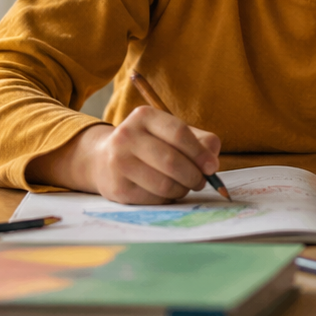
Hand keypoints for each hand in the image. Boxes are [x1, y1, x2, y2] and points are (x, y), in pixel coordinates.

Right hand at [31, 106, 221, 203]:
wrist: (103, 159)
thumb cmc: (149, 145)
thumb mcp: (170, 132)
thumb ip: (199, 140)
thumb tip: (212, 161)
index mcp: (144, 116)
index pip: (179, 133)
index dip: (200, 153)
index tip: (212, 167)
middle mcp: (127, 136)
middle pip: (172, 161)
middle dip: (194, 175)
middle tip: (201, 181)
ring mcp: (119, 163)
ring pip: (164, 184)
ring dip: (183, 189)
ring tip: (185, 186)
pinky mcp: (117, 188)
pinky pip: (154, 199)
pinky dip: (168, 199)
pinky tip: (166, 192)